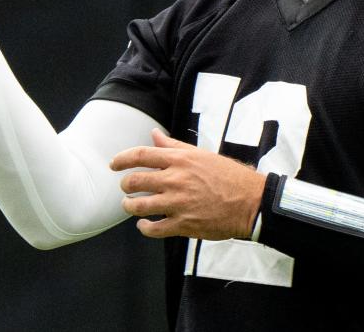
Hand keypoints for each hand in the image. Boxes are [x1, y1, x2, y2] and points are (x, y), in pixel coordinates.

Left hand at [110, 129, 265, 240]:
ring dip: (129, 206)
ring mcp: (178, 203)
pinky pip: (154, 229)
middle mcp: (176, 180)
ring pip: (139, 206)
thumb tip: (153, 134)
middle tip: (125, 188)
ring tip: (130, 205)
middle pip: (135, 181)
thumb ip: (174, 146)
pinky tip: (144, 225)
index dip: (121, 159)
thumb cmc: (227, 175)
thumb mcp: (201, 154)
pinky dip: (144, 228)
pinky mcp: (183, 224)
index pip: (140, 155)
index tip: (113, 164)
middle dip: (125, 185)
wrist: (250, 202)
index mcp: (180, 160)